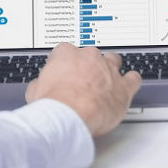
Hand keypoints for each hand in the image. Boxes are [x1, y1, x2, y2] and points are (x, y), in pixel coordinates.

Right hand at [25, 43, 140, 136]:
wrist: (70, 115)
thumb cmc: (53, 103)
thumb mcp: (34, 91)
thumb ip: (40, 83)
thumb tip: (38, 86)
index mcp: (67, 54)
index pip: (67, 51)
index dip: (66, 64)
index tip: (66, 73)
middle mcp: (89, 57)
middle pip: (92, 55)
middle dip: (88, 66)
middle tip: (84, 81)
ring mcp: (108, 70)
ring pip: (114, 61)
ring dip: (110, 69)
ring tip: (107, 81)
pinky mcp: (123, 86)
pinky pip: (133, 78)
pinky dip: (131, 81)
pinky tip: (128, 85)